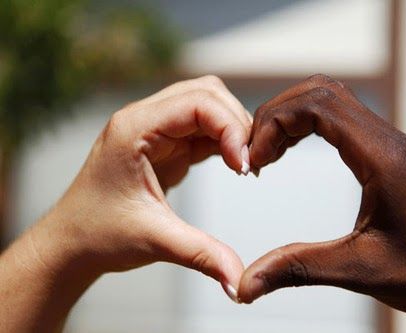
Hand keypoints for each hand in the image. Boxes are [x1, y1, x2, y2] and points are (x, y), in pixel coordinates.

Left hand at [37, 75, 250, 297]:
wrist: (72, 242)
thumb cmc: (98, 234)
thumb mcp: (154, 240)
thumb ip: (201, 254)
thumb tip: (239, 279)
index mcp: (134, 128)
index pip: (198, 102)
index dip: (230, 128)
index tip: (244, 166)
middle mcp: (144, 119)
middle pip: (207, 94)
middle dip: (235, 124)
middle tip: (249, 163)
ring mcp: (155, 130)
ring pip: (208, 106)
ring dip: (232, 130)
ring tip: (243, 165)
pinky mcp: (165, 144)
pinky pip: (203, 128)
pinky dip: (224, 141)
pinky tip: (233, 165)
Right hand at [238, 74, 405, 330]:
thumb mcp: (361, 270)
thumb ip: (299, 269)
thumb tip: (247, 283)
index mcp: (383, 158)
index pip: (317, 107)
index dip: (274, 123)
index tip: (253, 160)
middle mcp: (388, 141)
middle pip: (320, 93)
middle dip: (277, 114)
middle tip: (253, 153)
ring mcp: (391, 145)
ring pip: (331, 101)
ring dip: (292, 117)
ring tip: (268, 153)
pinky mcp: (390, 155)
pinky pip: (343, 121)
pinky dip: (310, 128)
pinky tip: (294, 153)